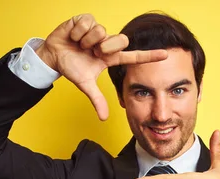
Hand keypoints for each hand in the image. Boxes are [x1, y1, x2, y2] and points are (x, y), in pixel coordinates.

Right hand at [35, 14, 167, 119]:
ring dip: (86, 41)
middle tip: (92, 53)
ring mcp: (97, 30)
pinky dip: (77, 32)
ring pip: (101, 31)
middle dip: (104, 48)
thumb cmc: (71, 67)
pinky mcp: (85, 19)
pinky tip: (73, 36)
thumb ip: (97, 99)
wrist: (53, 56)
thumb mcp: (85, 84)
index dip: (150, 56)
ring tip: (79, 45)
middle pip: (120, 40)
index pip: (133, 56)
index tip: (166, 55)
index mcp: (111, 57)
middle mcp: (107, 42)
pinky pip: (87, 23)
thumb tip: (104, 118)